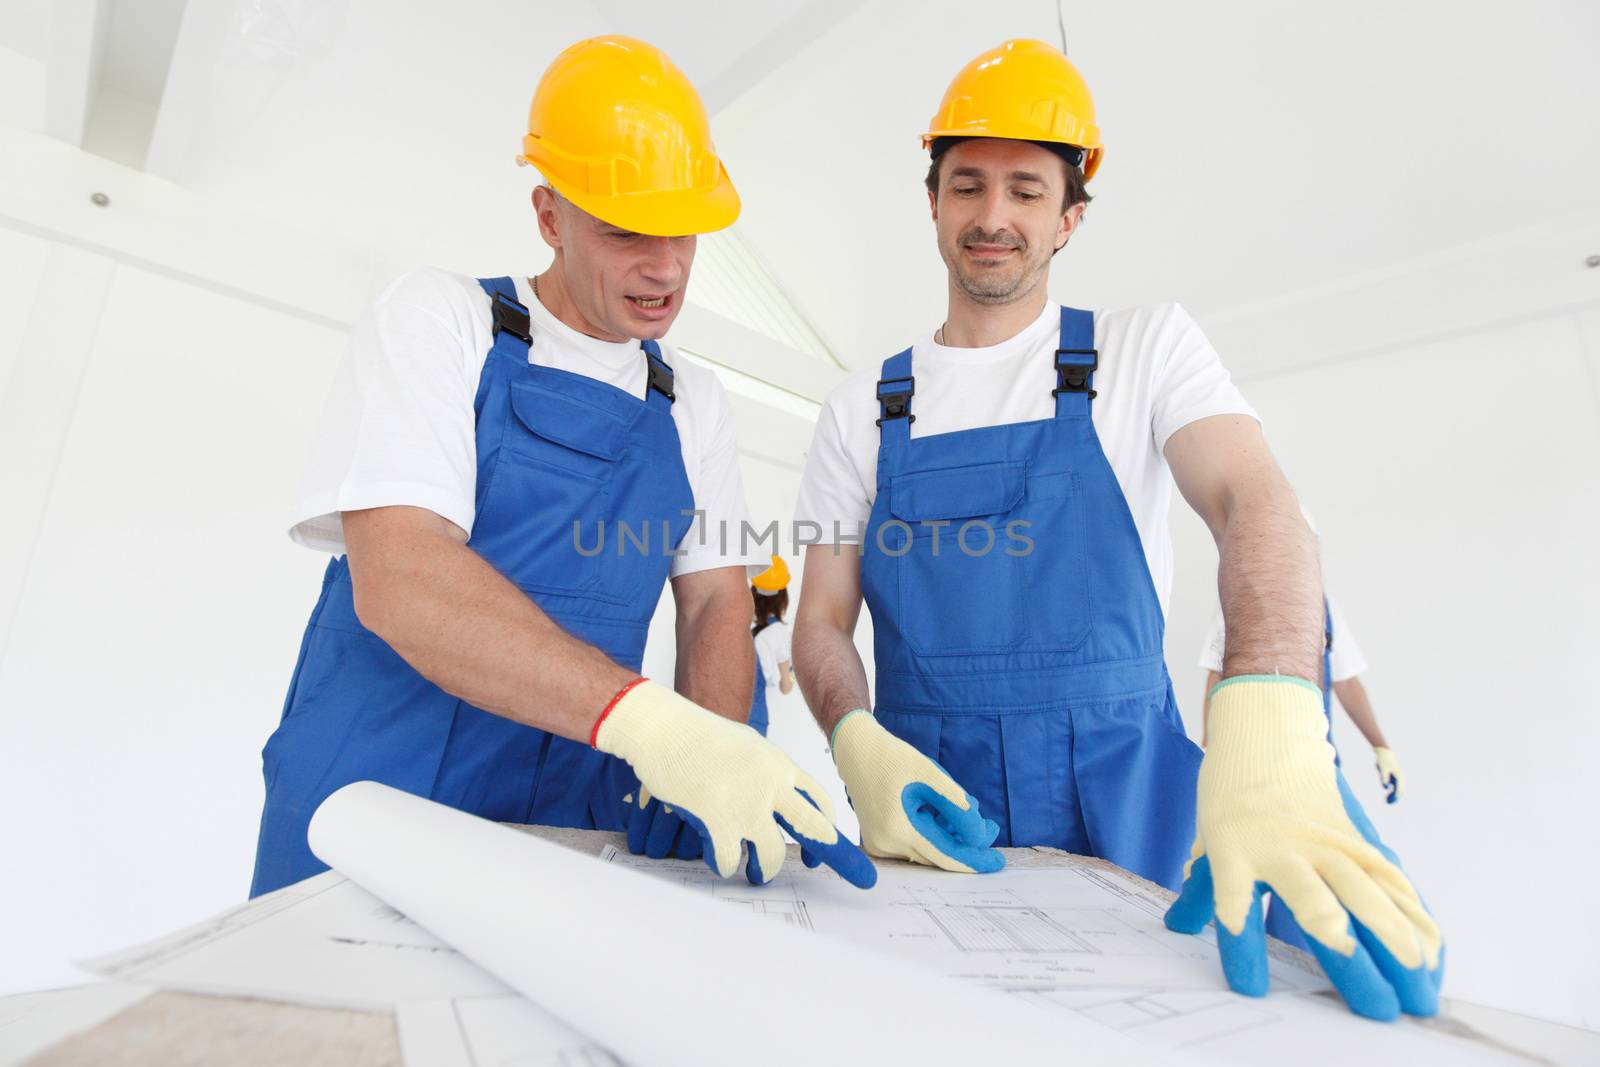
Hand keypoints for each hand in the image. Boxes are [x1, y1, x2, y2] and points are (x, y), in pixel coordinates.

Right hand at [593, 679, 875, 887]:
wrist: (664, 727)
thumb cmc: (698, 735)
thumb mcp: (746, 746)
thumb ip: (766, 772)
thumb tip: (778, 798)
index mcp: (779, 764)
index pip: (819, 799)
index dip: (827, 827)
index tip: (829, 843)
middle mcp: (771, 784)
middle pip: (811, 827)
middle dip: (820, 853)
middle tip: (809, 866)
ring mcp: (746, 804)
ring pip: (769, 854)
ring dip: (764, 871)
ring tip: (756, 874)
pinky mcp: (718, 820)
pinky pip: (730, 860)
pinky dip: (725, 865)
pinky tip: (720, 860)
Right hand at [828, 710, 1003, 873]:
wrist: (856, 750)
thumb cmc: (893, 758)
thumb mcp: (931, 775)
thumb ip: (957, 806)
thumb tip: (979, 837)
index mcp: (898, 829)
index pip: (946, 854)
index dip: (975, 859)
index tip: (998, 861)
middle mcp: (885, 844)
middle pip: (937, 854)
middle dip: (966, 843)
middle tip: (990, 827)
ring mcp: (879, 845)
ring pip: (927, 849)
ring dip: (949, 835)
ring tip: (967, 813)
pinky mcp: (878, 840)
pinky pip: (914, 844)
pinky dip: (932, 832)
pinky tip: (942, 815)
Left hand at [1164, 677, 1441, 1019]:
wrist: (1268, 738)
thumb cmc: (1234, 798)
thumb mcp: (1209, 838)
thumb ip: (1200, 890)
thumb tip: (1176, 927)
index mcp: (1235, 849)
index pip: (1233, 903)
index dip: (1242, 947)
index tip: (1251, 988)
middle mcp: (1285, 847)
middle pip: (1317, 906)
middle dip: (1348, 958)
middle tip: (1373, 1008)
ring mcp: (1327, 841)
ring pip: (1367, 894)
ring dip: (1396, 944)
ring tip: (1418, 991)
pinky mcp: (1358, 839)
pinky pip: (1393, 881)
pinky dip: (1415, 917)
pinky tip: (1434, 954)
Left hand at [1373, 746, 1403, 803]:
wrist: (1384, 754)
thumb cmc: (1384, 761)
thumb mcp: (1383, 769)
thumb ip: (1384, 778)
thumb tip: (1386, 787)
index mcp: (1399, 776)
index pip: (1400, 789)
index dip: (1396, 796)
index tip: (1391, 801)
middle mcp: (1400, 778)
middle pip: (1400, 791)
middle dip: (1395, 798)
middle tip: (1388, 804)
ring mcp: (1397, 778)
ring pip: (1397, 790)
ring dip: (1393, 796)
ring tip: (1387, 802)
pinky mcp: (1393, 778)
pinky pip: (1394, 788)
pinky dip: (1391, 792)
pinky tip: (1387, 797)